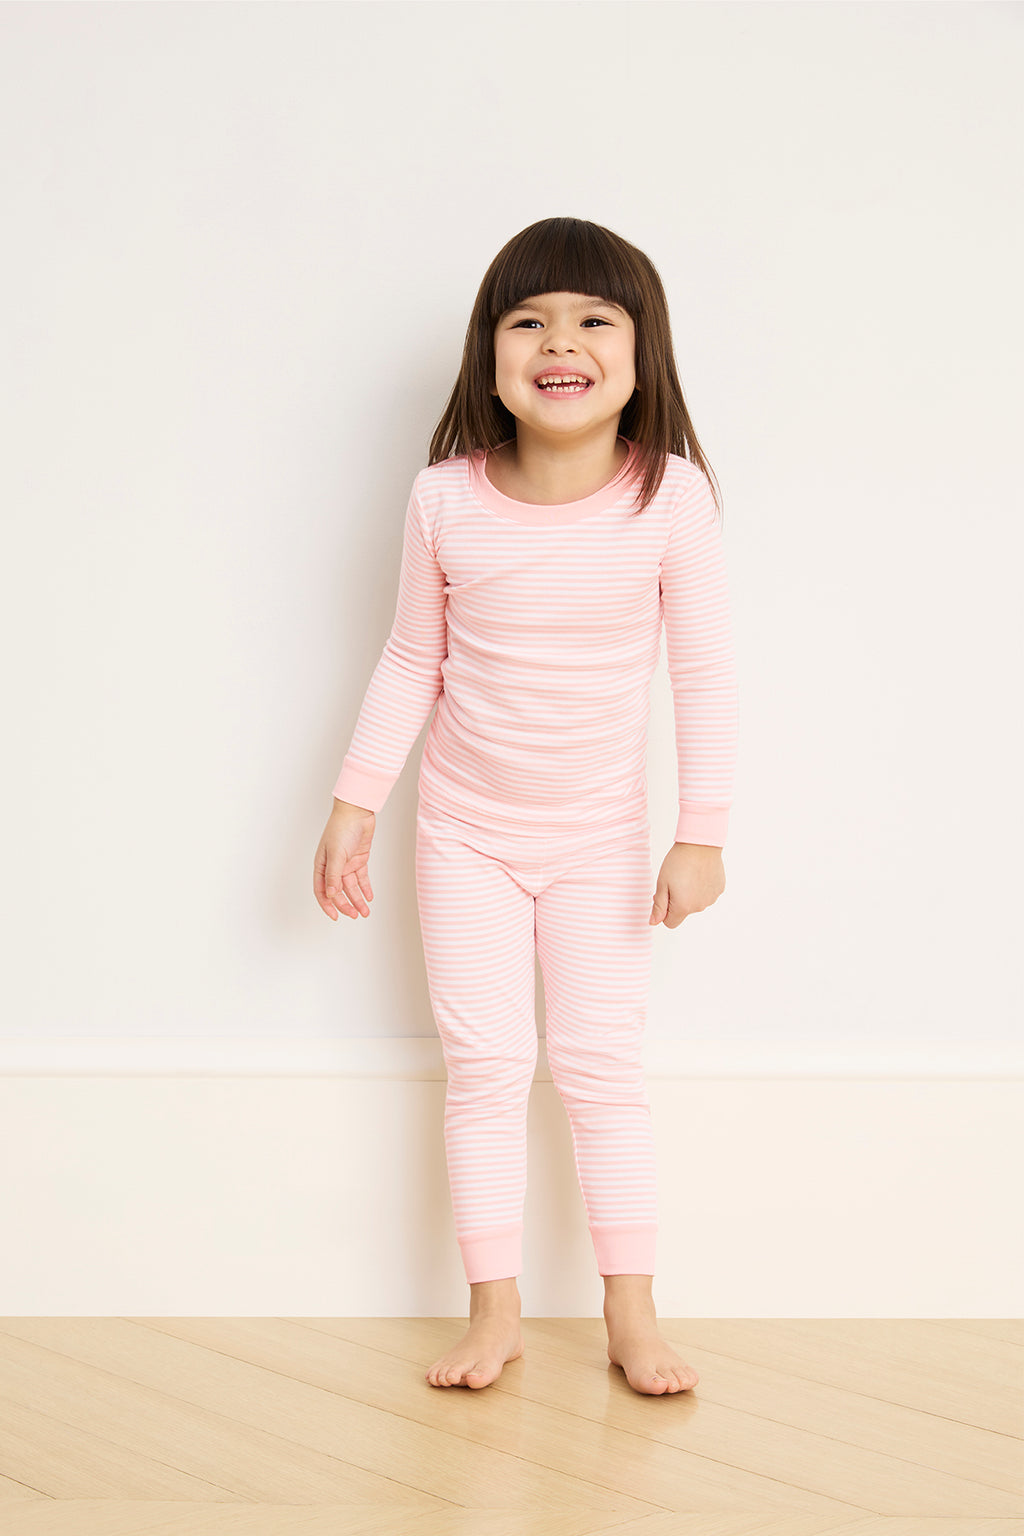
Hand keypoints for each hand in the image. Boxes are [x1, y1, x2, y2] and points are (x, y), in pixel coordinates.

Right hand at [314, 802, 375, 920]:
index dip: (327, 905)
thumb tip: (331, 894)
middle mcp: (333, 867)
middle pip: (338, 892)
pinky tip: (369, 897)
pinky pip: (361, 878)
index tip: (335, 917)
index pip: (322, 891)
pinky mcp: (358, 860)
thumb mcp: (336, 854)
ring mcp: (346, 864)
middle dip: (346, 904)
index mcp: (322, 865)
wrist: (357, 812)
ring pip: (351, 887)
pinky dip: (365, 888)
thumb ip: (333, 875)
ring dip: (357, 899)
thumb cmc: (341, 829)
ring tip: (365, 912)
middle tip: (355, 915)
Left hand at [649, 842, 724, 927]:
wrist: (700, 843)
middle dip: (677, 901)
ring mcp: (711, 899)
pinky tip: (699, 873)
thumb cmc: (678, 861)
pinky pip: (707, 894)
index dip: (664, 911)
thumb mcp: (662, 883)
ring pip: (696, 903)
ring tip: (688, 874)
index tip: (663, 895)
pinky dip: (702, 887)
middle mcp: (699, 907)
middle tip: (674, 880)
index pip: (670, 923)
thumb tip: (653, 922)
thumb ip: (658, 906)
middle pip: (683, 912)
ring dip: (690, 894)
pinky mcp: (719, 889)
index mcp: (683, 907)